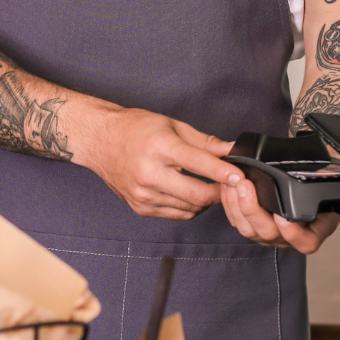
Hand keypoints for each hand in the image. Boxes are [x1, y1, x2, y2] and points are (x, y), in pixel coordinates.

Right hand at [80, 110, 228, 219]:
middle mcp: (149, 173)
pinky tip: (190, 193)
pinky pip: (177, 214)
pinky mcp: (141, 208)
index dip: (223, 172)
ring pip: (190, 209)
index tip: (240, 176)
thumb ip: (204, 142)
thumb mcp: (171, 125)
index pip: (198, 163)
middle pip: (197, 195)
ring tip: (210, 186)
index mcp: (159, 147)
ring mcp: (144, 194)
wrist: (99, 141)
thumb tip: (231, 151)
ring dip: (206, 200)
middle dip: (220, 192)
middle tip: (231, 185)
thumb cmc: (134, 129)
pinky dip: (190, 207)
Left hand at [218, 173, 339, 252]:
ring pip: (249, 230)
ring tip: (233, 183)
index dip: (293, 234)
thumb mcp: (330, 181)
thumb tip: (326, 175)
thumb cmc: (320, 183)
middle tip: (245, 185)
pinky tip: (227, 187)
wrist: (308, 181)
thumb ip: (327, 178)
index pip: (306, 242)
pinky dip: (230, 204)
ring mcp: (271, 233)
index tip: (282, 218)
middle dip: (252, 210)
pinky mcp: (254, 226)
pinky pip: (238, 222)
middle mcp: (291, 236)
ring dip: (237, 206)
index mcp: (315, 229)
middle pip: (269, 234)